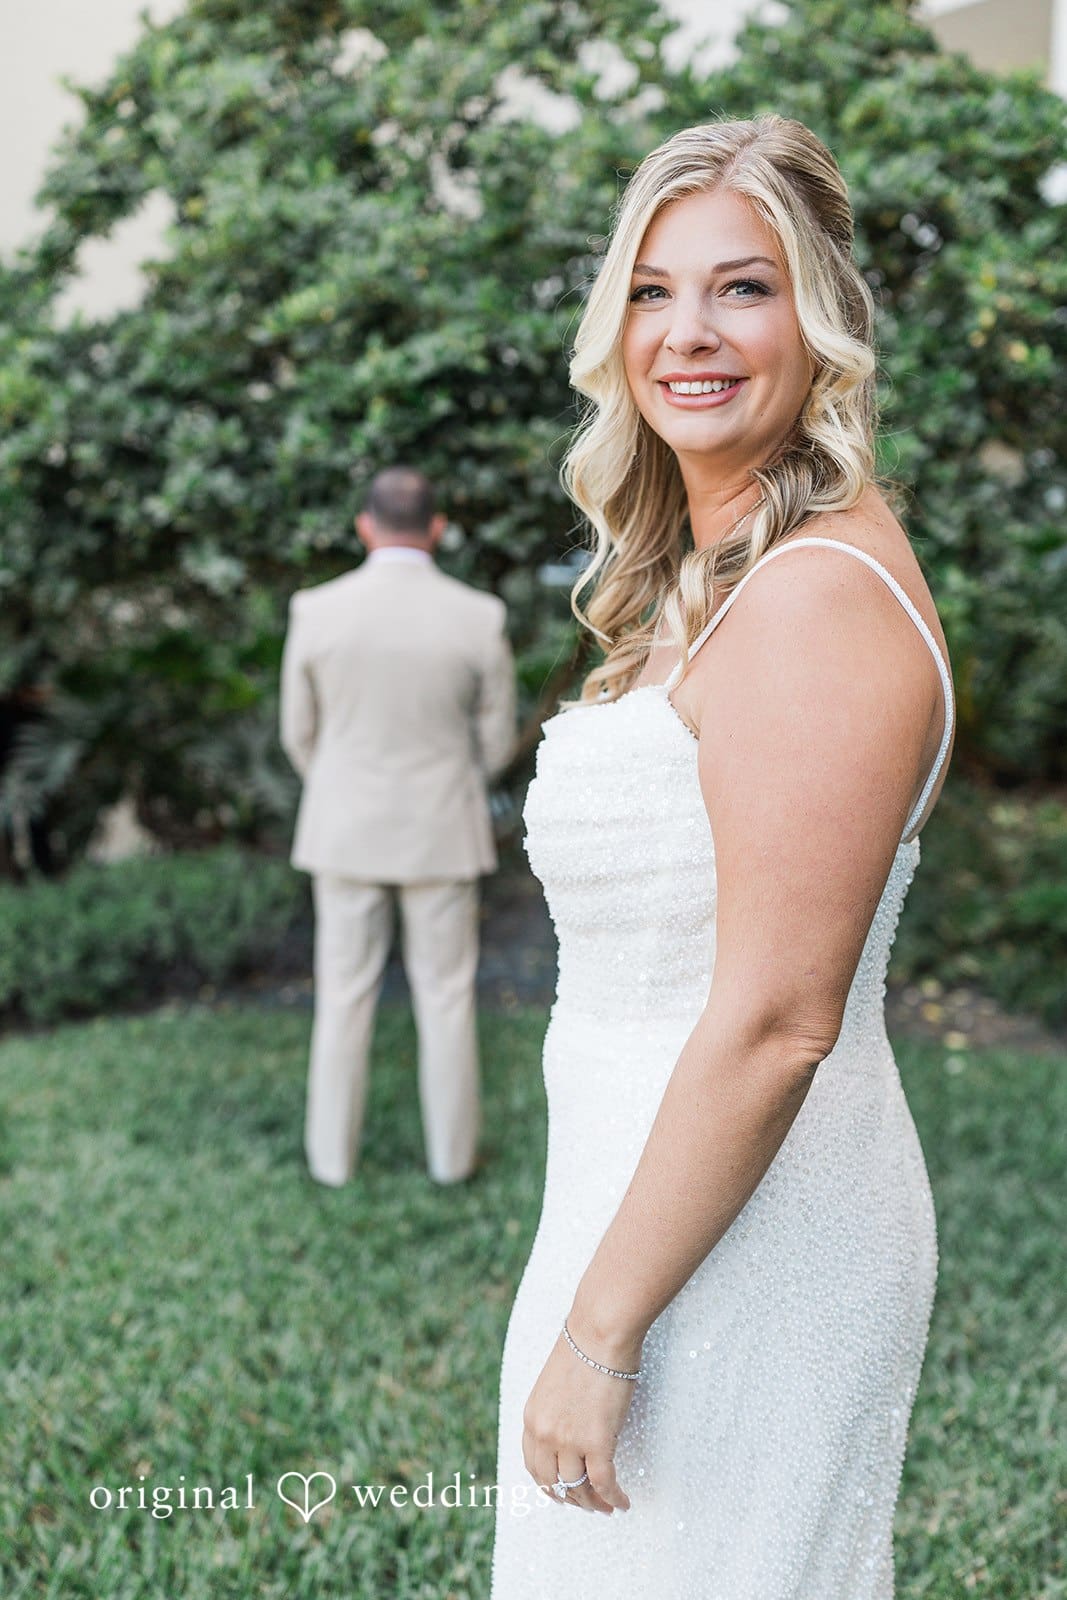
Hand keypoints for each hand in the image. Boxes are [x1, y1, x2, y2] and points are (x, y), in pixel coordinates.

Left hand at [520, 1321, 640, 1515]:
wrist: (599, 1334)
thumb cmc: (584, 1349)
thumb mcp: (553, 1384)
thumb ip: (555, 1410)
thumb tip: (569, 1426)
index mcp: (531, 1418)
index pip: (534, 1466)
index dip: (549, 1485)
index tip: (561, 1492)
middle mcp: (545, 1434)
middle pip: (554, 1483)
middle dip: (571, 1499)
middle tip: (587, 1504)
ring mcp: (570, 1441)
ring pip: (579, 1489)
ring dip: (593, 1503)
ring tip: (607, 1507)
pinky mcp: (597, 1442)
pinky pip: (604, 1484)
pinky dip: (614, 1498)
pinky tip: (623, 1502)